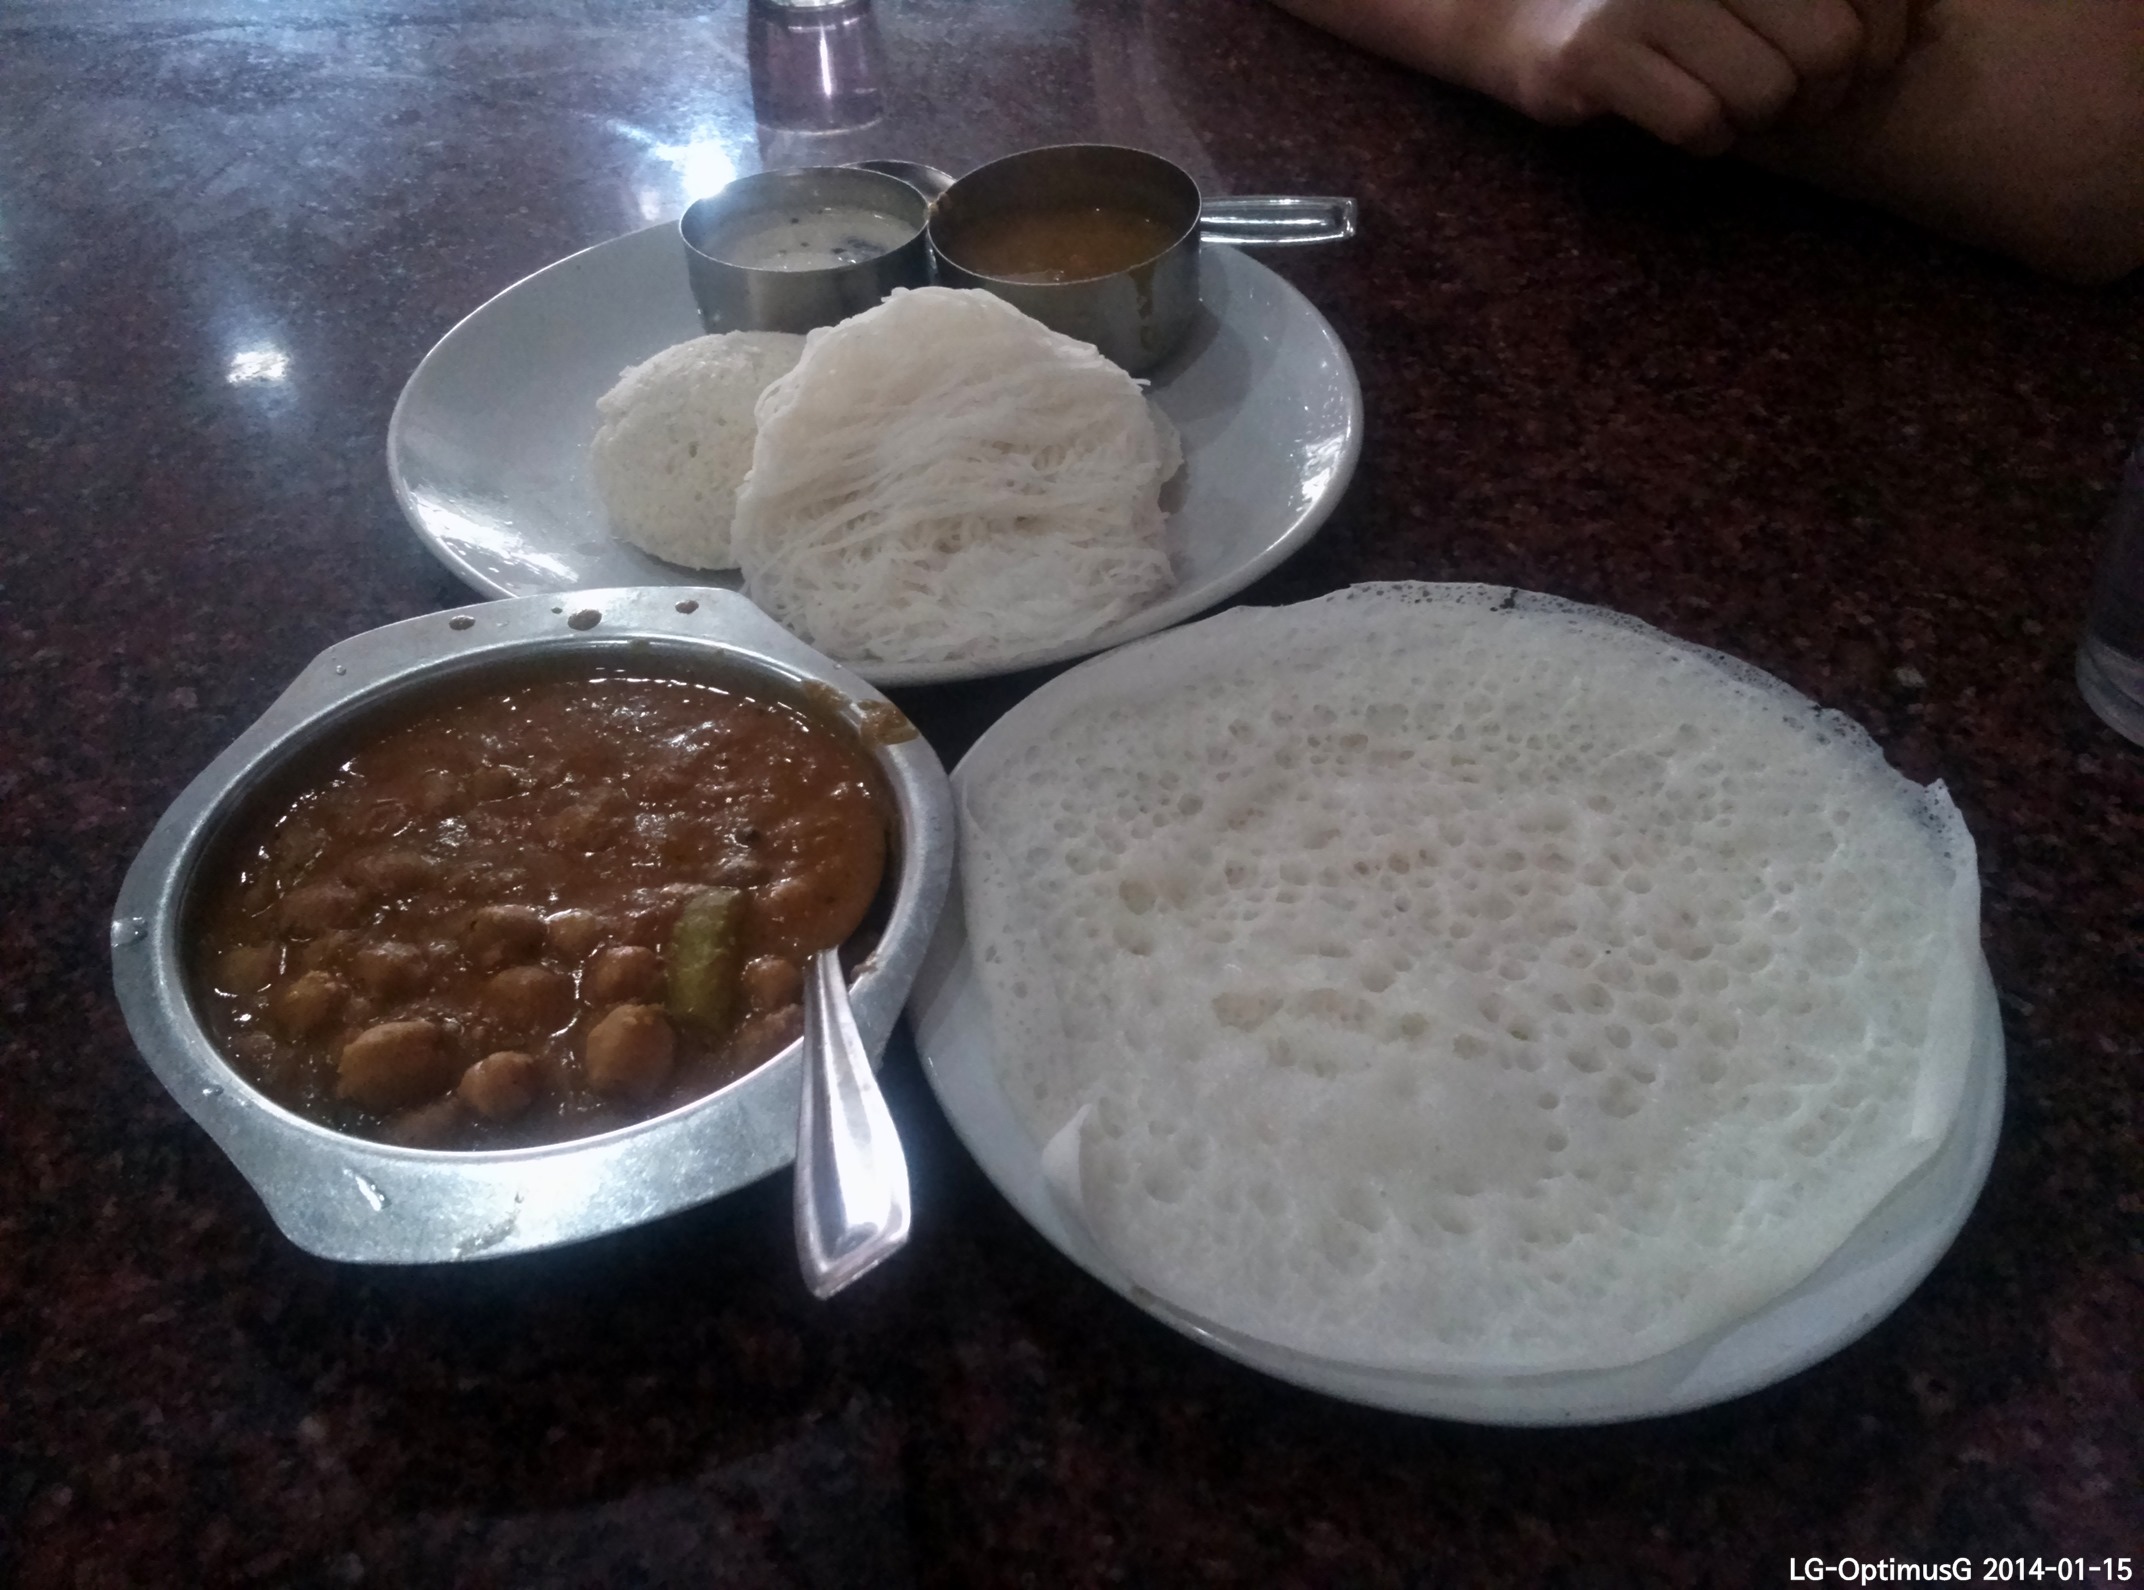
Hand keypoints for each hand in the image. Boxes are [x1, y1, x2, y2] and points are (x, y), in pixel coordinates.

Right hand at [1490, 0, 1917, 152]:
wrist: (1523, 7)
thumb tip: (1924, 17)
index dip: (1888, 39)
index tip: (1866, 63)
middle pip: (1828, 50)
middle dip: (1822, 95)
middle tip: (1795, 102)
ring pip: (1765, 93)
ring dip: (1757, 120)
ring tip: (1731, 102)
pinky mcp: (1595, 54)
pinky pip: (1699, 123)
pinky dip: (1706, 139)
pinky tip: (1684, 117)